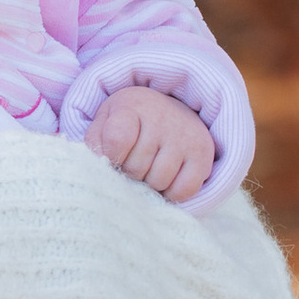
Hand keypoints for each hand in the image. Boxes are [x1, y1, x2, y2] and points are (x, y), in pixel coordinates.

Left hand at [90, 85, 213, 201]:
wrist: (170, 110)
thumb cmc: (131, 122)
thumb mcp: (105, 122)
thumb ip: (96, 142)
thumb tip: (100, 165)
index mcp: (132, 105)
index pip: (117, 139)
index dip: (111, 157)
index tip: (113, 156)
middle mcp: (162, 118)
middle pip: (136, 167)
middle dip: (129, 172)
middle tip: (133, 163)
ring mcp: (185, 136)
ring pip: (158, 181)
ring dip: (149, 184)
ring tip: (149, 170)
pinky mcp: (203, 154)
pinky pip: (184, 189)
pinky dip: (172, 193)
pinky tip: (167, 180)